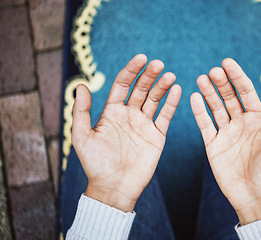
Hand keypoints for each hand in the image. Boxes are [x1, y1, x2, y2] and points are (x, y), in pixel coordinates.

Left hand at [72, 54, 181, 211]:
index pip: (123, 84)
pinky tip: (177, 90)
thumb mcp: (82, 137)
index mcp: (112, 112)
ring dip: (163, 86)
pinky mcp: (157, 135)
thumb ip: (82, 111)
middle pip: (141, 89)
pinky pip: (165, 116)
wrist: (113, 187)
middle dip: (150, 75)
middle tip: (159, 64)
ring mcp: (144, 124)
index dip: (132, 70)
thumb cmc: (95, 164)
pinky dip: (172, 103)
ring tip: (170, 75)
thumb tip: (80, 86)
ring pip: (155, 99)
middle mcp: (129, 114)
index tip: (141, 58)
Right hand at [190, 58, 260, 224]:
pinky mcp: (213, 145)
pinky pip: (204, 125)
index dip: (237, 76)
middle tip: (213, 71)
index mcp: (258, 120)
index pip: (245, 92)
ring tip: (201, 79)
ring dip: (208, 93)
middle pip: (228, 97)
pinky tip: (194, 98)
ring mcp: (226, 134)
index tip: (227, 62)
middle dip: (221, 83)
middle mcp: (241, 123)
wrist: (255, 197)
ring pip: (215, 108)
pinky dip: (198, 112)